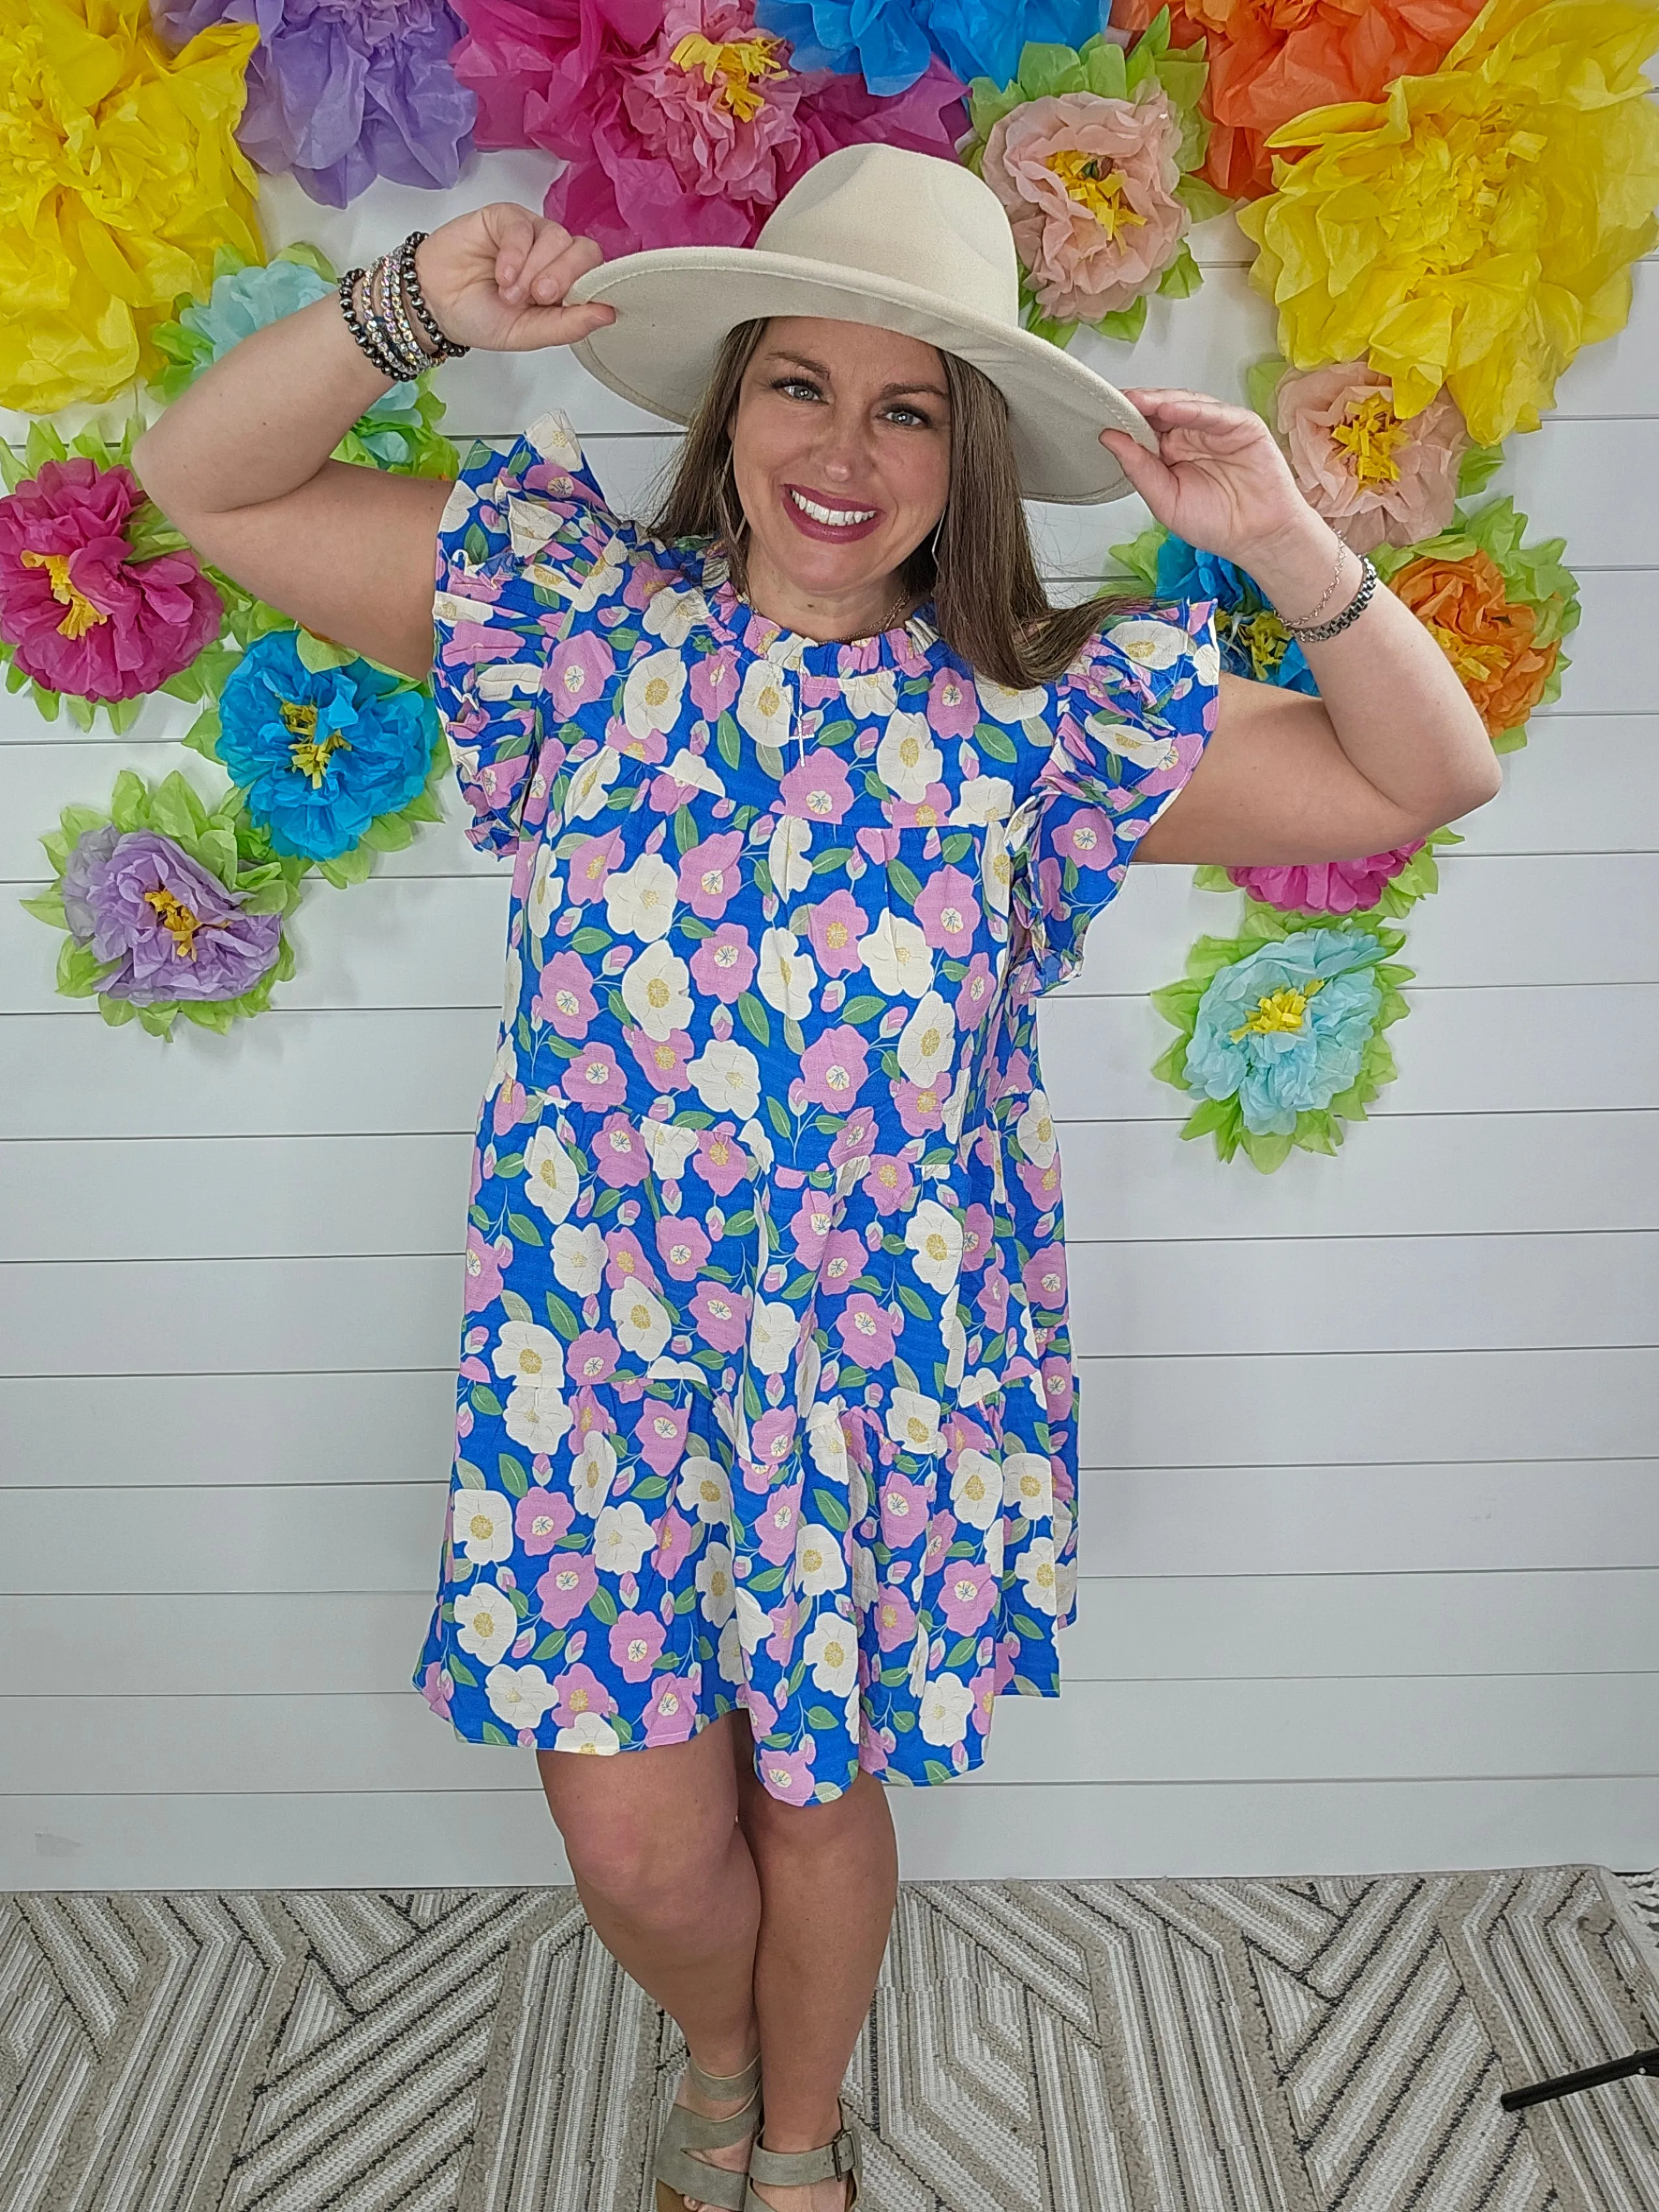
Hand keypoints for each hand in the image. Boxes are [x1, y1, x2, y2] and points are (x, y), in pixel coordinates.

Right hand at [412, 204, 616, 353]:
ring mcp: (531, 234)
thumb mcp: (528, 333)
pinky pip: (523, 226)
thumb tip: (608, 314)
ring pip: (556, 237)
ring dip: (533, 270)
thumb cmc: (480, 317)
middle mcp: (552, 257)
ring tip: (508, 292)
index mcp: (564, 285)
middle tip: (538, 297)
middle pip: (583, 251)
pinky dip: (515, 253)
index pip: (596, 274)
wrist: (435, 304)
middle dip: (563, 276)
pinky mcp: (506, 217)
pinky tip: (502, 274)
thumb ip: (567, 325)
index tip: (564, 306)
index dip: (587, 288)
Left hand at [1099, 389, 1315, 570]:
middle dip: (1138, 405)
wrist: (1258, 538)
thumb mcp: (1165, 500)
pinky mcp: (1242, 425)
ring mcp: (1217, 427)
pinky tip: (1170, 408)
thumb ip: (1138, 469)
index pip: (1143, 427)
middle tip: (1114, 401)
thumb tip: (1110, 438)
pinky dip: (1192, 408)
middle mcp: (1192, 435)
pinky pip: (1214, 413)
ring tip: (1138, 401)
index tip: (1100, 414)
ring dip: (1160, 401)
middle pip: (1161, 410)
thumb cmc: (1216, 523)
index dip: (1124, 419)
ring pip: (1185, 404)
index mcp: (1170, 452)